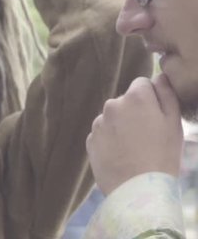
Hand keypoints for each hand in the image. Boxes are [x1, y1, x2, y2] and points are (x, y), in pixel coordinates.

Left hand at [86, 74, 183, 194]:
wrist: (137, 189)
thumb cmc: (162, 155)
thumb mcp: (174, 123)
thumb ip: (166, 94)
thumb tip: (158, 76)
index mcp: (135, 97)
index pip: (142, 84)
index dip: (151, 99)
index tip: (156, 116)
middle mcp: (112, 105)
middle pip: (126, 101)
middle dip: (135, 112)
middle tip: (147, 136)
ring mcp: (98, 123)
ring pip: (113, 118)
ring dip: (121, 126)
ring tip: (134, 149)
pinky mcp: (90, 140)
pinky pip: (103, 134)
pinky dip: (110, 140)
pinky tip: (122, 156)